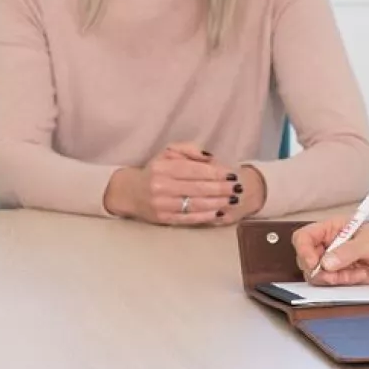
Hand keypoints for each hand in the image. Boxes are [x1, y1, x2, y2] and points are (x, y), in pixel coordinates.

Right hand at [105, 143, 249, 225]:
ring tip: (233, 199)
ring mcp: (162, 205)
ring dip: (218, 202)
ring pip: (196, 204)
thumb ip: (189, 150)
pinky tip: (219, 212)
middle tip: (238, 188)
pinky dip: (206, 216)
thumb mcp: (167, 153)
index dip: (216, 172)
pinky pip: (189, 218)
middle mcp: (161, 186)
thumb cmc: (154, 171)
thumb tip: (210, 157)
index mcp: (162, 168)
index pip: (194, 170)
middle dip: (221, 188)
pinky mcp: (164, 219)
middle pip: (198, 188)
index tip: (232, 174)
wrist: (130, 193)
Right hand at [291, 221, 368, 285]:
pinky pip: (332, 283)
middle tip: (331, 274)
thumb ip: (347, 252)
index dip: (304, 249)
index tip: (314, 261)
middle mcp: (334, 244)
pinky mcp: (348, 276)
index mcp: (336, 228)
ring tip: (350, 275)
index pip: (306, 236)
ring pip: (317, 273)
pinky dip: (341, 282)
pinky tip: (358, 276)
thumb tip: (326, 262)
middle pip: (307, 257)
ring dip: (329, 277)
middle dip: (315, 267)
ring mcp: (340, 261)